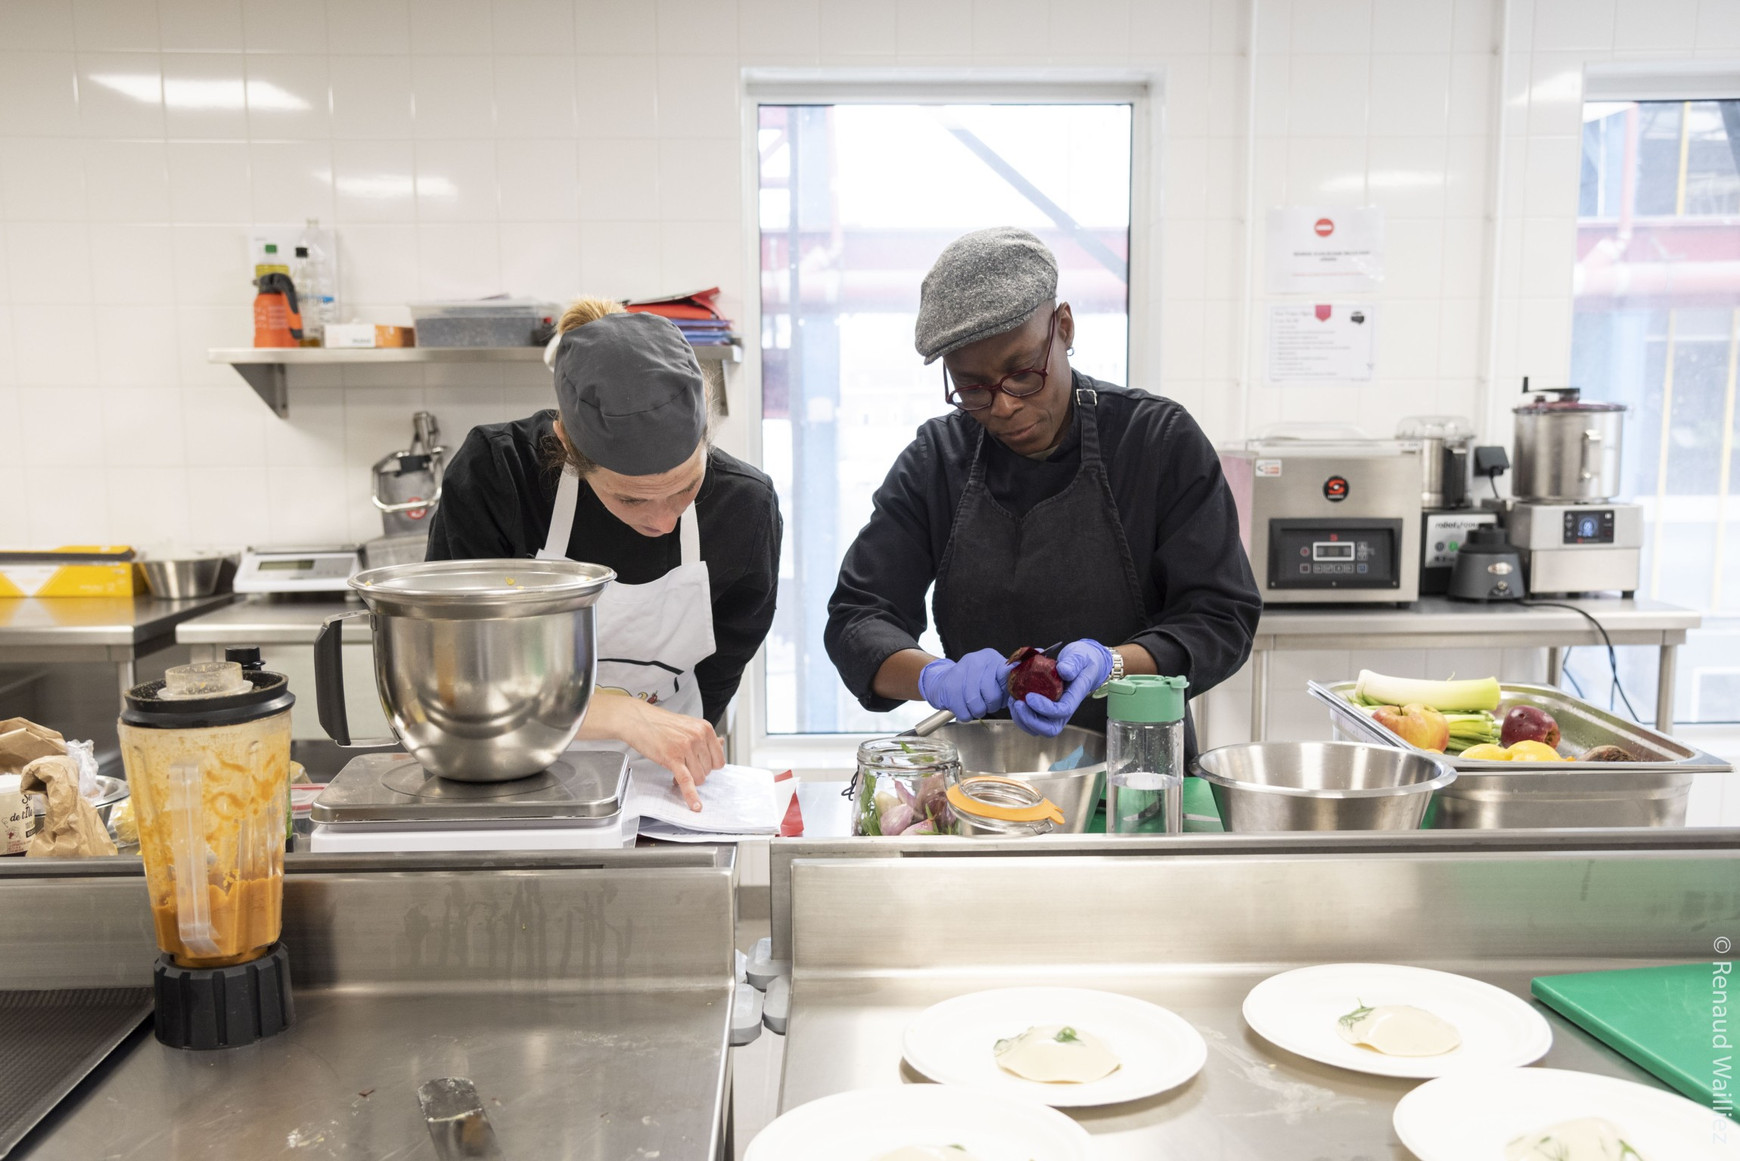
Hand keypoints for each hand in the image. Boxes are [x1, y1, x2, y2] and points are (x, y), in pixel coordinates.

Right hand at [612, 697, 722, 811]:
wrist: (637, 719)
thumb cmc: (660, 723)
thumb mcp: (688, 725)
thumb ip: (705, 737)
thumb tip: (722, 743)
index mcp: (705, 728)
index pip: (719, 759)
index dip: (708, 766)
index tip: (699, 765)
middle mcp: (698, 737)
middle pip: (708, 770)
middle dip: (696, 772)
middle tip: (683, 765)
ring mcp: (686, 747)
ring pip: (699, 777)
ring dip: (688, 779)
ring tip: (676, 769)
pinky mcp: (672, 757)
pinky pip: (686, 781)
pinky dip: (691, 796)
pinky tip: (695, 805)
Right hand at [917, 648, 1012, 721]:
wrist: (942, 681)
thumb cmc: (974, 683)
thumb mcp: (993, 677)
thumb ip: (1007, 681)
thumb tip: (1022, 685)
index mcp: (991, 657)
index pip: (1007, 678)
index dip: (1005, 694)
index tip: (1002, 698)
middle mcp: (976, 660)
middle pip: (992, 696)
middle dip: (991, 706)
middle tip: (986, 703)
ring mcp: (961, 672)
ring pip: (977, 706)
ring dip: (977, 711)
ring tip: (974, 705)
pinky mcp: (949, 687)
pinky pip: (964, 712)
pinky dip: (965, 715)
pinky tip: (963, 707)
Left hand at [1009, 640, 1113, 736]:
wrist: (1083, 665)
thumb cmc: (1082, 661)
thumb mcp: (1080, 656)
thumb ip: (1073, 663)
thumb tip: (1063, 670)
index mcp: (1074, 697)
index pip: (1062, 711)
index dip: (1045, 708)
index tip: (1029, 696)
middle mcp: (1064, 711)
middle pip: (1049, 729)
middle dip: (1030, 720)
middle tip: (1017, 703)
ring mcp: (1054, 713)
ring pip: (1037, 728)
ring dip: (1022, 718)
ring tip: (1013, 700)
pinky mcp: (1044, 711)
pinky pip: (1030, 721)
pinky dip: (1019, 715)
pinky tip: (1013, 699)